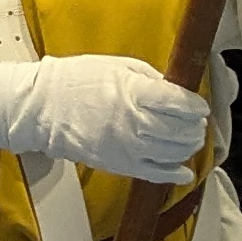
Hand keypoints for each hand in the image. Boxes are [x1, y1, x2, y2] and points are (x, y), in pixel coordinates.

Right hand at [0, 52, 206, 184]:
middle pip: (181, 131)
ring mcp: (127, 147)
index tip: (199, 106)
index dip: (195, 106)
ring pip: (173, 153)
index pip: (180, 104)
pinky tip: (183, 171)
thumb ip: (151, 79)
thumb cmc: (76, 81)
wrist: (43, 108)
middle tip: (194, 122)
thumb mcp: (118, 65)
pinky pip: (155, 174)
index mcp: (134, 93)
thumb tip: (177, 91)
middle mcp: (133, 122)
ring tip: (187, 140)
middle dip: (194, 127)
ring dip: (187, 147)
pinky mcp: (119, 165)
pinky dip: (174, 174)